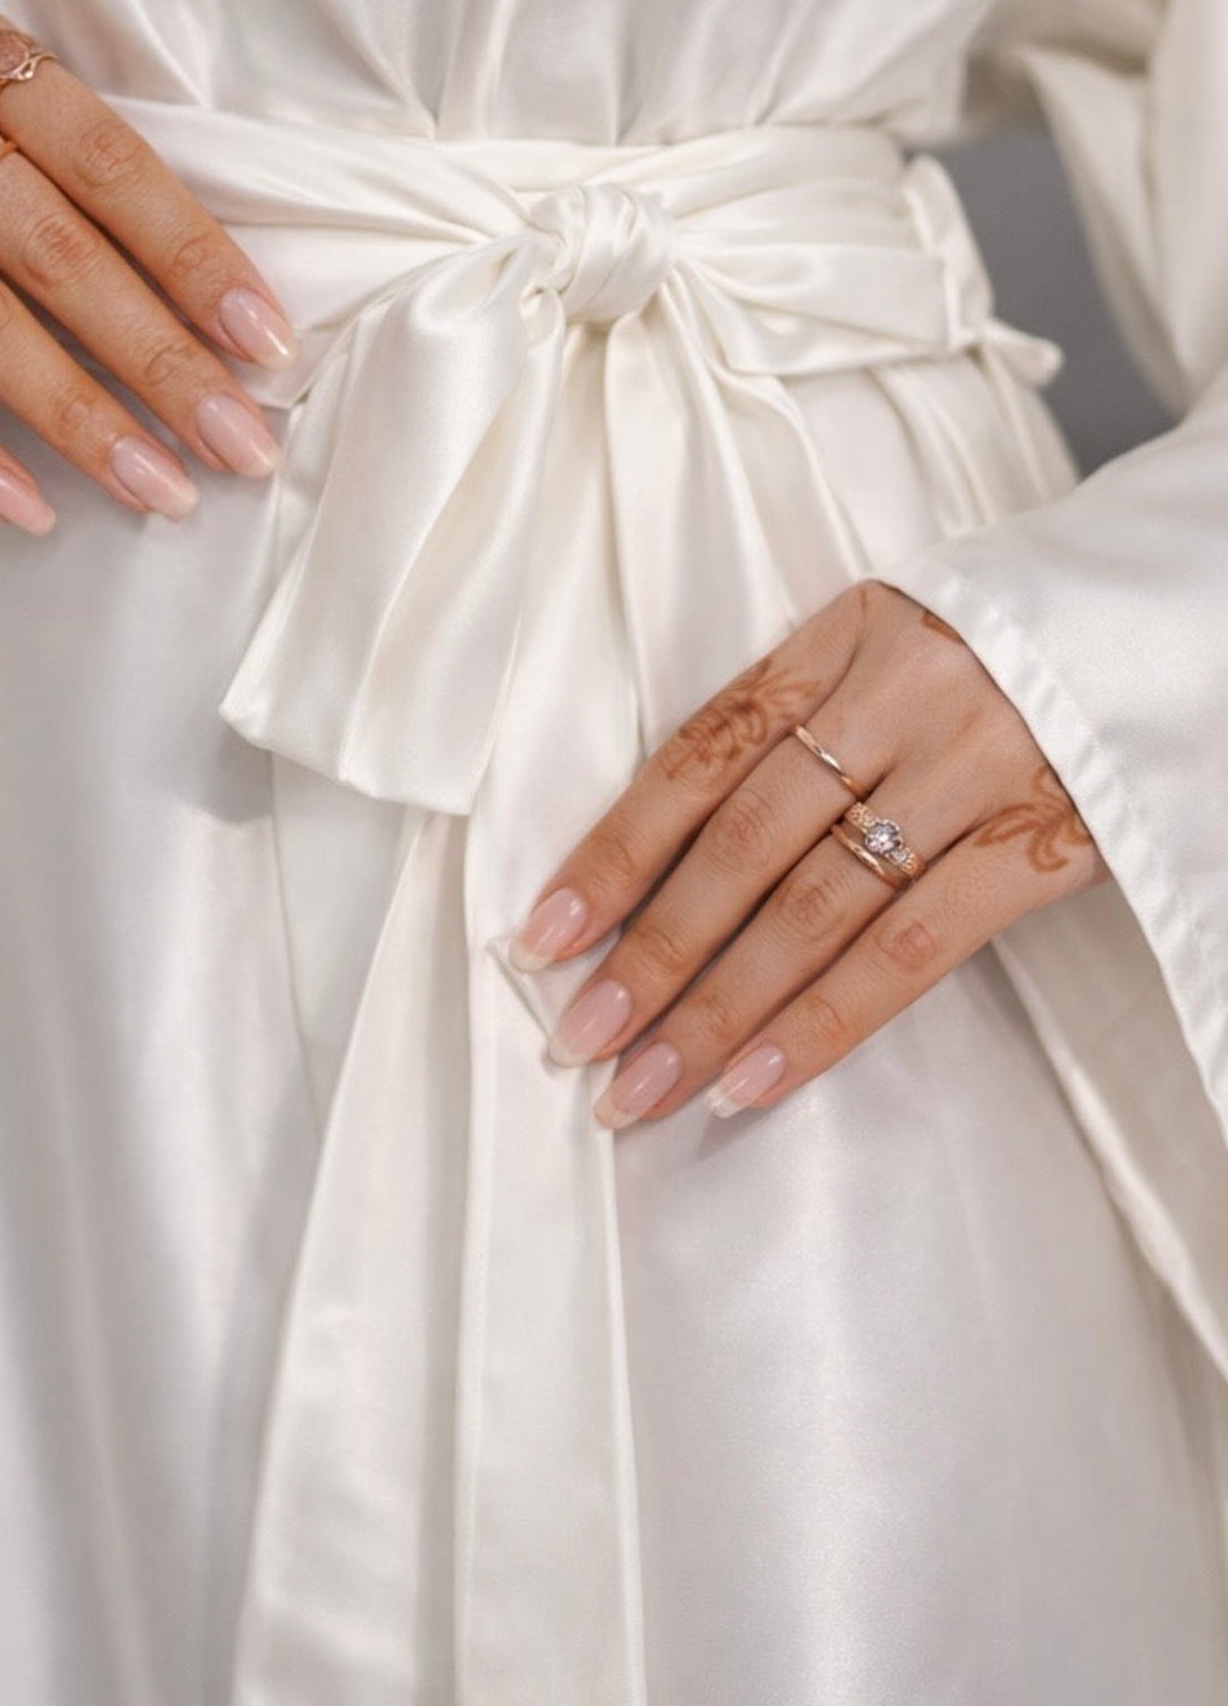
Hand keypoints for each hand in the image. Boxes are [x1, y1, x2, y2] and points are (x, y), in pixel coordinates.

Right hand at [0, 0, 295, 531]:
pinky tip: (26, 501)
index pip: (107, 162)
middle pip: (52, 250)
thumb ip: (41, 126)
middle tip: (238, 444)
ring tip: (157, 487)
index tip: (266, 342)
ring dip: (75, 414)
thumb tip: (179, 262)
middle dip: (157, 358)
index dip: (193, 255)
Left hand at [506, 579, 1108, 1125]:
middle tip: (580, 1040)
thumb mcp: (889, 647)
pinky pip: (914, 948)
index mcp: (841, 636)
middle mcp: (898, 694)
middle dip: (649, 953)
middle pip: (743, 842)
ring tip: (643, 1085)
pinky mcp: (1046, 838)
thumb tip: (667, 863)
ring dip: (715, 1009)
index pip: (699, 756)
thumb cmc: (1004, 653)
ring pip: (815, 907)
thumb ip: (801, 722)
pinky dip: (822, 1022)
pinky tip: (752, 1078)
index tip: (542, 936)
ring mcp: (975, 768)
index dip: (612, 851)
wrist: (1178, 619)